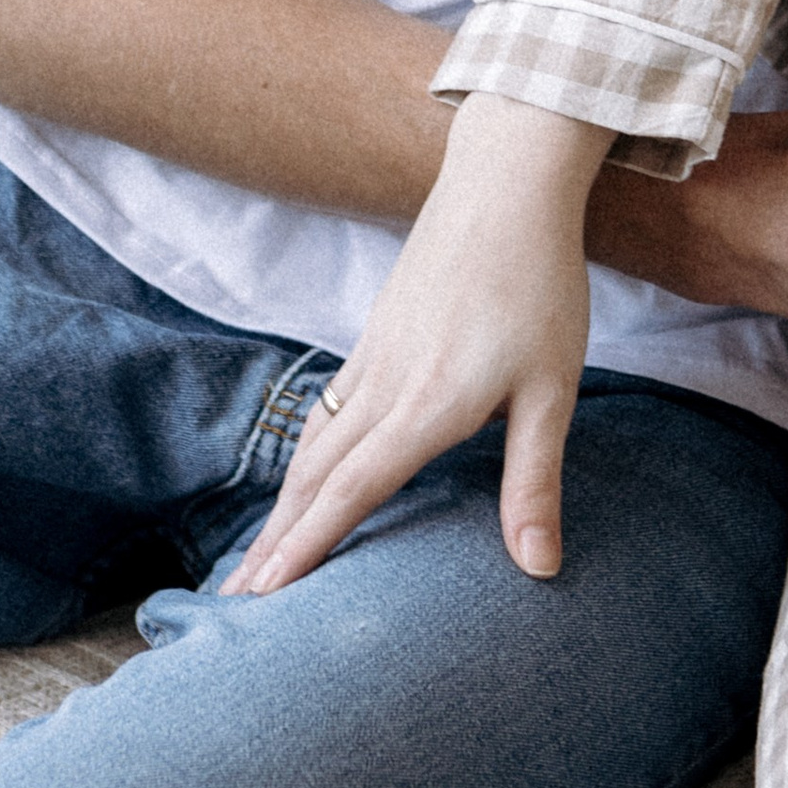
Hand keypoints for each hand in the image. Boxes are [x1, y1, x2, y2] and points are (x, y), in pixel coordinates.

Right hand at [225, 97, 605, 596]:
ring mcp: (372, 356)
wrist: (505, 186)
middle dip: (274, 542)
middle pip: (313, 477)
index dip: (306, 548)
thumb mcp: (553, 390)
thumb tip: (539, 569)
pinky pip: (325, 410)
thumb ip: (534, 482)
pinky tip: (305, 473)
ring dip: (282, 503)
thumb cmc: (539, 285)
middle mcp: (384, 386)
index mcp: (426, 406)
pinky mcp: (374, 335)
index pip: (352, 492)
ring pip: (311, 444)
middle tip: (234, 601)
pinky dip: (302, 456)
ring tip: (259, 553)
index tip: (261, 599)